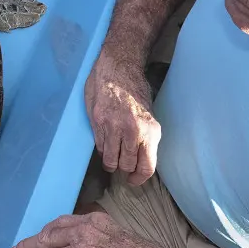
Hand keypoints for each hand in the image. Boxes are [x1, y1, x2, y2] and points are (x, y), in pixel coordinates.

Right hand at [84, 52, 161, 181]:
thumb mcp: (149, 115)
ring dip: (110, 162)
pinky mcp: (97, 121)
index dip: (139, 178)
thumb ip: (146, 137)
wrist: (117, 67)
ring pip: (110, 160)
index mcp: (150, 130)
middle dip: (124, 169)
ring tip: (111, 158)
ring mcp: (113, 127)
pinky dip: (102, 148)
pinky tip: (104, 142)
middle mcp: (133, 131)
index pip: (147, 167)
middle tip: (122, 167)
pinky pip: (99, 146)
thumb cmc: (134, 90)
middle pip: (127, 165)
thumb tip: (142, 158)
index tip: (134, 180)